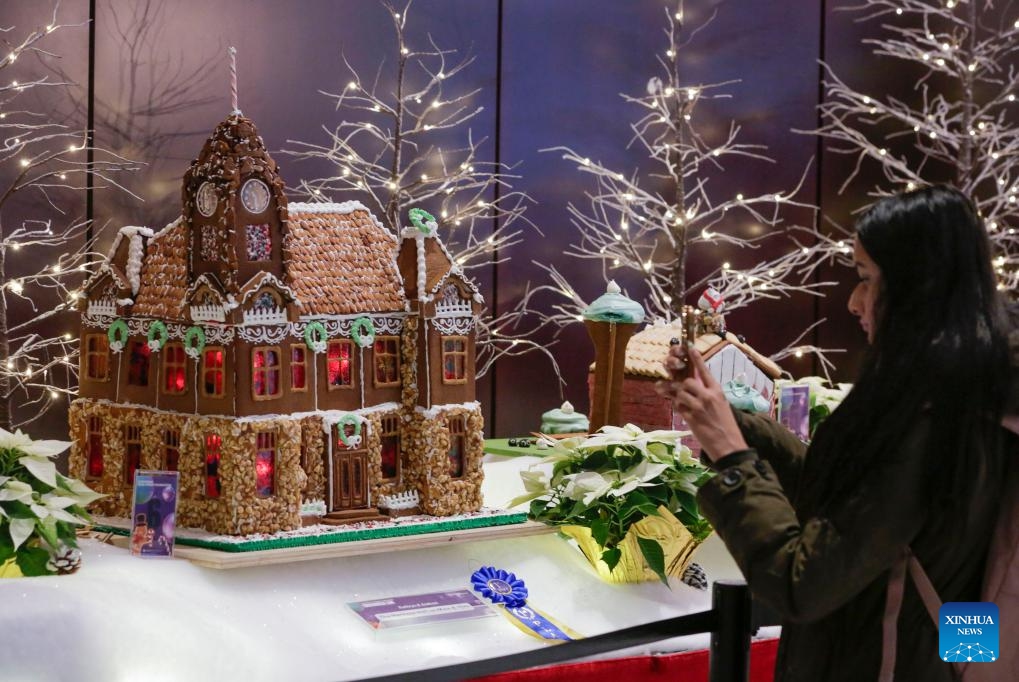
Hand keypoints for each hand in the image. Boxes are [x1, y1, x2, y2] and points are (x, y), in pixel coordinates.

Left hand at [656, 347, 747, 461]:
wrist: (729, 445)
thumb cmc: (727, 426)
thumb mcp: (722, 406)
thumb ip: (710, 395)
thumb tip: (696, 388)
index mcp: (718, 392)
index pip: (705, 371)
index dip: (697, 359)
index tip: (690, 348)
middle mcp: (708, 397)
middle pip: (688, 381)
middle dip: (682, 386)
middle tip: (682, 391)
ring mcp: (699, 407)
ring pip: (680, 393)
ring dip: (678, 397)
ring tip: (682, 403)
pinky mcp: (691, 418)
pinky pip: (678, 406)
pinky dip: (678, 407)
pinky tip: (682, 411)